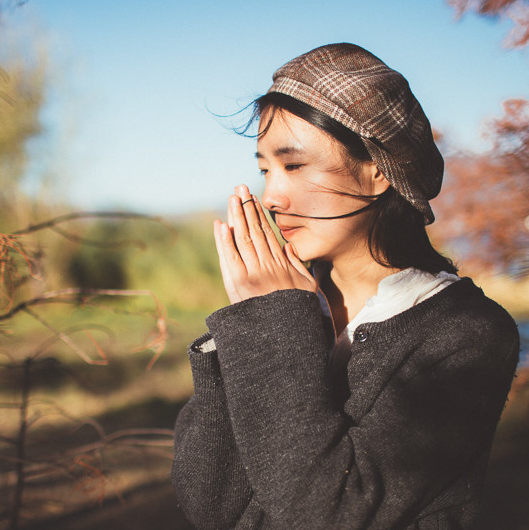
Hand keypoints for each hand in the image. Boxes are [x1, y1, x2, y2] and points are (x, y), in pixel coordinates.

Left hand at [214, 184, 315, 303]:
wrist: (287, 340)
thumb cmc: (298, 315)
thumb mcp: (307, 288)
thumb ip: (298, 266)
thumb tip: (288, 248)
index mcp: (282, 265)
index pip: (267, 233)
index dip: (258, 214)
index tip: (252, 199)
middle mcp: (267, 267)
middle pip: (254, 231)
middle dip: (246, 208)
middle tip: (239, 189)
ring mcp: (252, 275)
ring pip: (242, 240)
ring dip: (235, 217)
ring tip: (231, 199)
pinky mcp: (239, 285)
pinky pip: (230, 258)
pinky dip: (224, 242)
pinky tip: (221, 225)